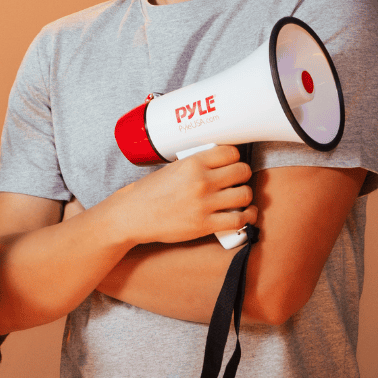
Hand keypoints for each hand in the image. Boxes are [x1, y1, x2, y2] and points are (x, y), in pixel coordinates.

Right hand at [110, 145, 255, 245]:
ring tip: (239, 197)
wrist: (131, 216)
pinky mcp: (205, 224)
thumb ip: (194, 166)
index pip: (230, 152)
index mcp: (192, 163)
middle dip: (242, 175)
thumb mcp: (170, 169)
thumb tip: (216, 165)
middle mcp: (201, 181)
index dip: (234, 158)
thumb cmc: (147, 193)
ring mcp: (204, 204)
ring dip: (244, 196)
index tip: (232, 162)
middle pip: (242, 171)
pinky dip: (246, 217)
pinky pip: (239, 220)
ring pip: (245, 194)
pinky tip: (244, 214)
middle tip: (236, 180)